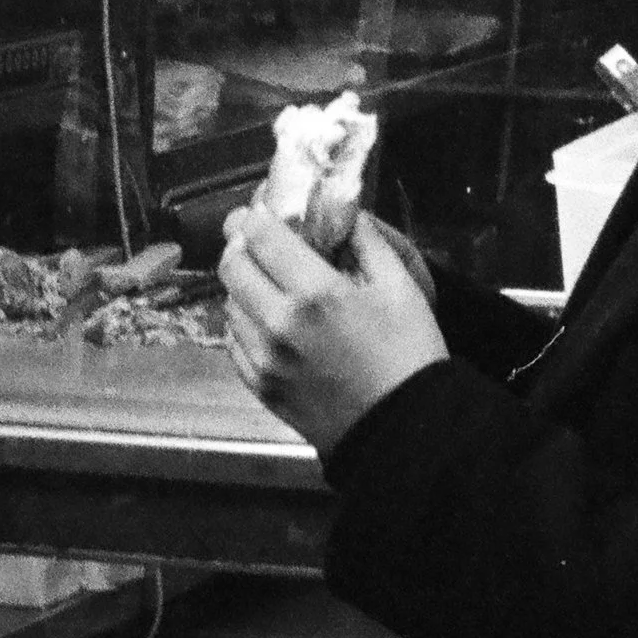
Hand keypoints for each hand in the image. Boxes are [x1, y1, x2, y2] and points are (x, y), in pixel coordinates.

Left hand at [220, 207, 449, 459]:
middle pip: (231, 265)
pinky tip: (268, 320)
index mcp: (314, 292)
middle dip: (241, 243)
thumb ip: (364, 239)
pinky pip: (234, 341)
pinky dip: (244, 322)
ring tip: (269, 281)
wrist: (404, 430)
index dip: (256, 212)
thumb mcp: (400, 285)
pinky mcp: (260, 387)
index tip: (264, 207)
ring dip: (243, 284)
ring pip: (229, 303)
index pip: (259, 234)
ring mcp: (264, 359)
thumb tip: (339, 209)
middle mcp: (278, 323)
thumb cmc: (409, 354)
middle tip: (260, 238)